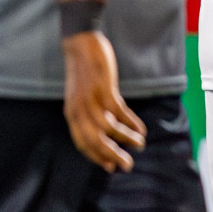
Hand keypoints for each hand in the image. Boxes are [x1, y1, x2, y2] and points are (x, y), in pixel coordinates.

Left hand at [63, 31, 145, 173]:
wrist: (80, 45)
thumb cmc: (83, 71)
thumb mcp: (81, 95)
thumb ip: (89, 111)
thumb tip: (106, 129)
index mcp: (72, 114)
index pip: (82, 143)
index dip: (97, 157)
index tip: (111, 166)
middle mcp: (78, 111)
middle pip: (94, 141)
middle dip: (112, 155)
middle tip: (127, 165)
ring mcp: (91, 100)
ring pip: (109, 128)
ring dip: (126, 139)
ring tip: (140, 144)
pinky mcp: (104, 89)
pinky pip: (119, 112)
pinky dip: (131, 122)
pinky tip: (141, 127)